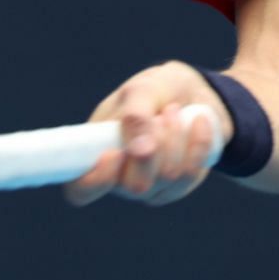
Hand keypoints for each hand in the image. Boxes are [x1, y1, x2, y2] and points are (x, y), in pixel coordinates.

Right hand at [62, 62, 232, 206]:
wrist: (193, 91)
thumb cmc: (158, 89)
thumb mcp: (142, 91)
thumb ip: (135, 117)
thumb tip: (138, 152)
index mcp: (95, 153)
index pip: (81, 190)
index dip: (96, 181)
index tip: (114, 153)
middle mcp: (120, 177)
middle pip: (134, 186)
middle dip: (154, 146)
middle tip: (158, 116)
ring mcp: (150, 186)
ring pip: (167, 178)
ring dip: (175, 138)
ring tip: (173, 112)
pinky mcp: (178, 186)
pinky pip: (191, 174)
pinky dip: (197, 143)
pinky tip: (198, 122)